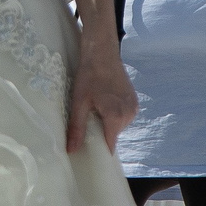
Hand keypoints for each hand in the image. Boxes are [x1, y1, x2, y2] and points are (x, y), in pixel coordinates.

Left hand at [67, 30, 138, 153]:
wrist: (102, 53)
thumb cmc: (89, 76)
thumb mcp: (79, 103)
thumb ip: (77, 128)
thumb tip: (71, 151)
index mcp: (116, 116)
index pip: (110, 145)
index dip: (99, 149)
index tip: (88, 149)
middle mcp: (129, 114)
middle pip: (113, 135)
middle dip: (101, 132)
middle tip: (88, 118)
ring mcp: (134, 108)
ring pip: (118, 126)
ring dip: (107, 122)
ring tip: (96, 107)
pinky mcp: (134, 102)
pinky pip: (123, 117)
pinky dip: (114, 115)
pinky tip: (104, 102)